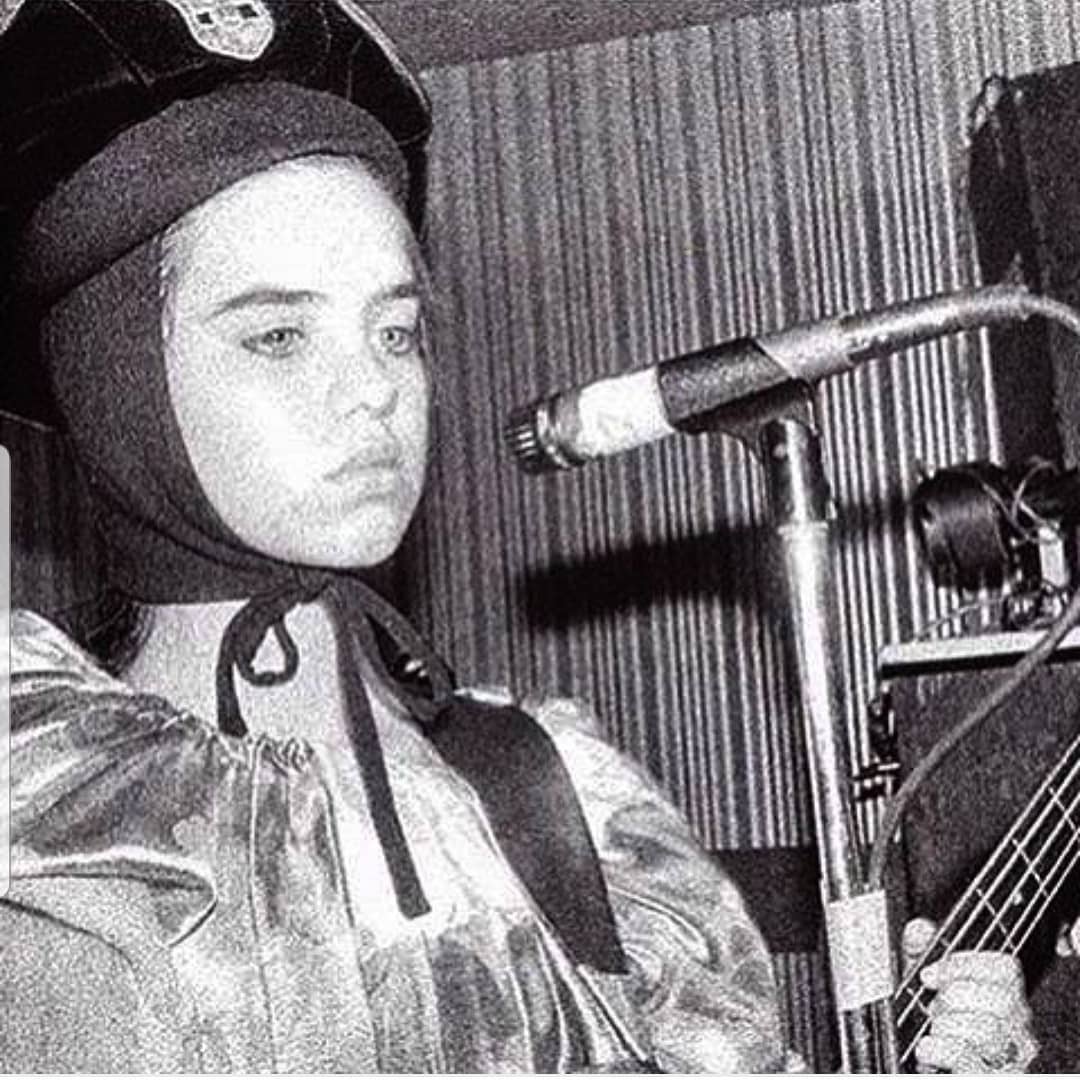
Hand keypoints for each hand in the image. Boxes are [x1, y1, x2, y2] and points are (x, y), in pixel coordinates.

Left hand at [902, 918, 1036, 1072]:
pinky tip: (927, 1048)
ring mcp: (1011, 1061)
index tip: (930, 975)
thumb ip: (920, 954)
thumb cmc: (933, 1031)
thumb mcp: (923, 988)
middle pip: (1002, 998)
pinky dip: (942, 1049)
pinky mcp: (994, 1078)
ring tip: (933, 1030)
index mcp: (1006, 1001)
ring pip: (990, 1030)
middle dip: (957, 996)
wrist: (930, 1070)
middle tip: (934, 1005)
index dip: (963, 965)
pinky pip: (971, 1060)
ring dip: (948, 1024)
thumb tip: (919, 930)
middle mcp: (1017, 1031)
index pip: (1006, 968)